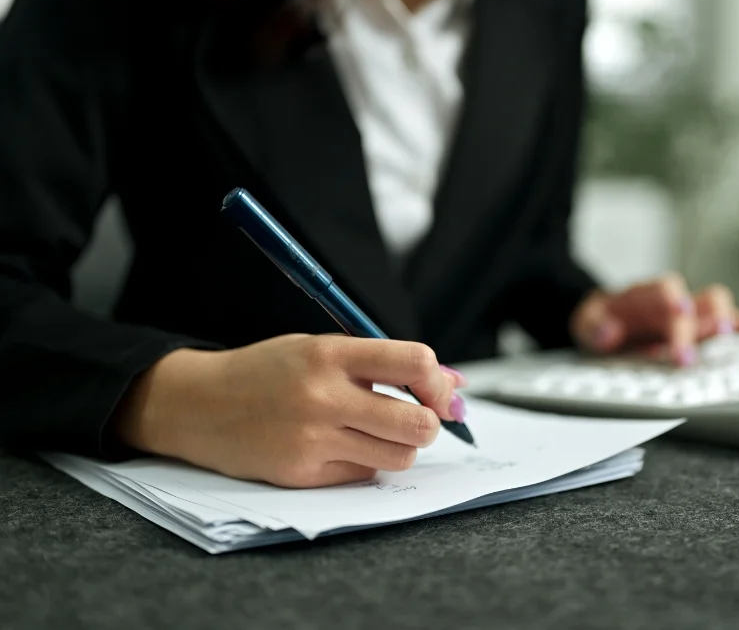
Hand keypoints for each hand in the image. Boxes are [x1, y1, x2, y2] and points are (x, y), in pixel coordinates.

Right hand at [114, 335, 467, 487]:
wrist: (200, 404)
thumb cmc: (269, 372)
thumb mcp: (321, 348)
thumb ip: (384, 363)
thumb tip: (453, 385)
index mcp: (330, 354)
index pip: (414, 362)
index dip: (437, 381)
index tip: (437, 390)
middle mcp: (323, 397)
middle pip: (418, 423)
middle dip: (431, 423)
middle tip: (419, 419)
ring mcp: (312, 440)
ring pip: (399, 456)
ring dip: (400, 446)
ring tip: (375, 431)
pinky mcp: (303, 474)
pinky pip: (364, 475)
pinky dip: (365, 462)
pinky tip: (340, 446)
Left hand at [569, 273, 738, 364]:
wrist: (604, 318)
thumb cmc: (600, 322)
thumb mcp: (585, 324)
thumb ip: (594, 327)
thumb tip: (608, 332)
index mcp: (645, 295)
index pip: (663, 291)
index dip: (673, 300)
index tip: (679, 312)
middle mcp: (674, 299)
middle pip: (699, 300)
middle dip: (706, 321)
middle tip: (708, 348)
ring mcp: (691, 312)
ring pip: (719, 307)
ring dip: (733, 323)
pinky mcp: (701, 327)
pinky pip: (731, 323)